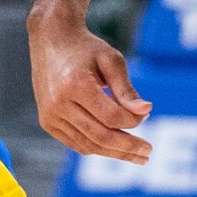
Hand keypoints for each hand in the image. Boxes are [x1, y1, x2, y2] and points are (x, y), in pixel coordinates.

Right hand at [30, 14, 152, 163]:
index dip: (132, 121)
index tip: (146, 115)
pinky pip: (76, 143)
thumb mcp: (111, 60)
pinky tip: (115, 148)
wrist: (51, 40)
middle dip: (127, 147)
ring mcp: (50, 115)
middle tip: (148, 152)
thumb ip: (127, 89)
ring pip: (88, 145)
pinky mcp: (47, 122)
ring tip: (137, 156)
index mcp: (74, 85)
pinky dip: (97, 147)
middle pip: (100, 136)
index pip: (111, 117)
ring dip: (114, 152)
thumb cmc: (86, 48)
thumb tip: (146, 111)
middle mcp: (58, 104)